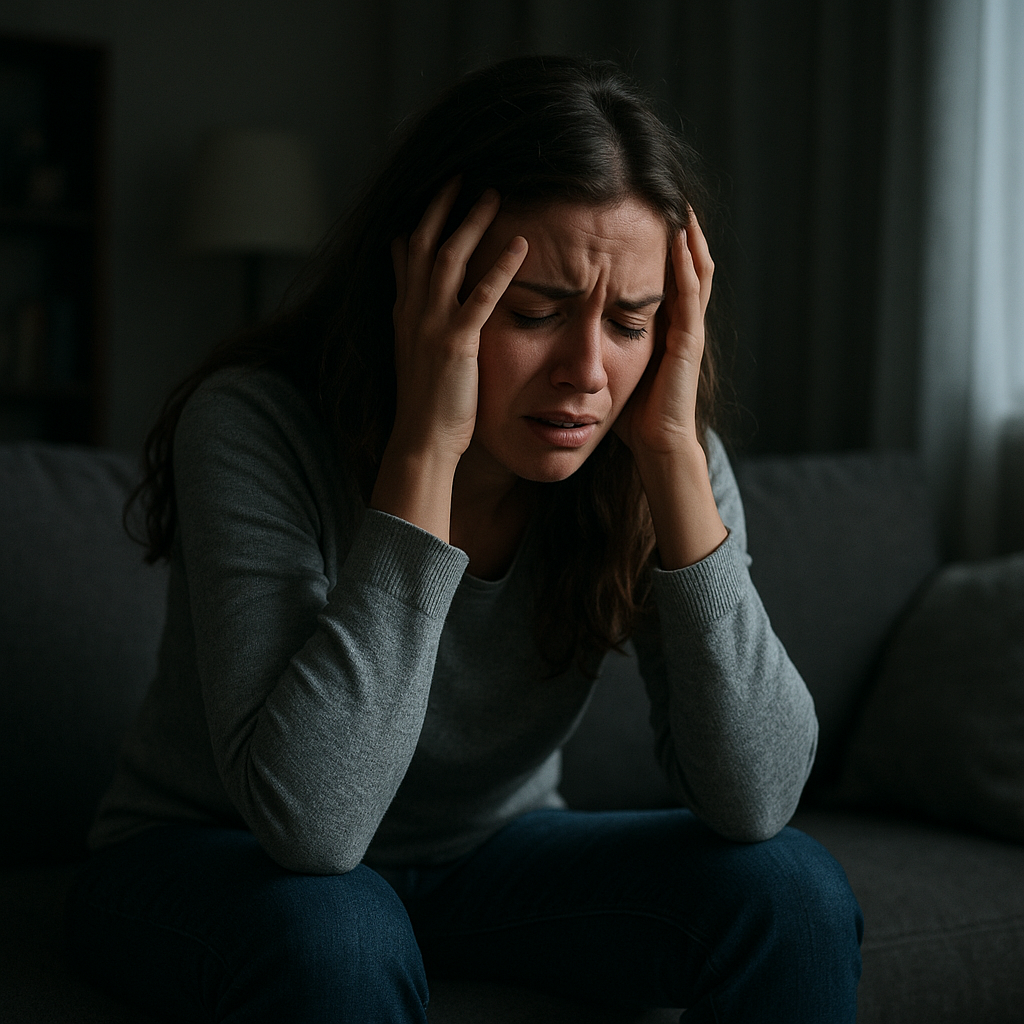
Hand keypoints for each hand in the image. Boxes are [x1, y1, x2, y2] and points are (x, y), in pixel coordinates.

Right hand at [389, 179, 527, 464]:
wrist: (421, 440)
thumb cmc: (428, 404)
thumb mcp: (417, 353)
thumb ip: (419, 319)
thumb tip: (422, 299)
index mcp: (405, 313)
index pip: (408, 253)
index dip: (423, 219)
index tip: (439, 191)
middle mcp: (412, 311)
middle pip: (425, 242)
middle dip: (442, 206)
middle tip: (463, 175)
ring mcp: (431, 325)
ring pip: (448, 258)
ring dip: (471, 223)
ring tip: (493, 195)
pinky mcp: (456, 343)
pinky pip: (480, 296)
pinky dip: (501, 268)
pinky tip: (520, 245)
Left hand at [614, 211, 712, 459]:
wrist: (656, 443)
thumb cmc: (634, 414)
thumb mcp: (615, 368)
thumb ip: (602, 346)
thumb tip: (569, 331)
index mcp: (666, 327)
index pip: (668, 275)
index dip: (661, 245)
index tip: (644, 214)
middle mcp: (682, 323)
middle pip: (688, 264)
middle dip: (680, 231)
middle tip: (668, 195)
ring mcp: (689, 329)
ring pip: (696, 271)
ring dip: (689, 237)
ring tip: (679, 204)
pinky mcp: (688, 340)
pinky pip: (691, 293)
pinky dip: (687, 264)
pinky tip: (679, 238)